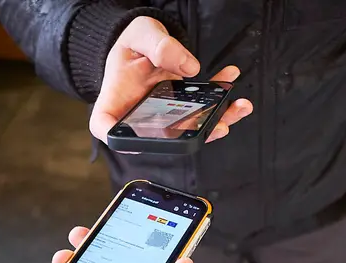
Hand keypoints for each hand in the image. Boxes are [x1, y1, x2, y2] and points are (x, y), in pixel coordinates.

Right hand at [89, 16, 252, 143]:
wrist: (145, 42)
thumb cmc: (133, 43)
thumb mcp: (139, 34)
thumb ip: (158, 46)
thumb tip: (188, 67)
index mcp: (115, 99)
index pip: (107, 127)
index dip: (121, 141)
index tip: (141, 144)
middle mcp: (138, 114)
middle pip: (159, 136)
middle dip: (193, 134)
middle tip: (218, 127)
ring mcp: (162, 114)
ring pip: (188, 128)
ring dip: (217, 120)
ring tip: (238, 106)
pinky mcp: (181, 107)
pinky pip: (202, 108)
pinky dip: (220, 97)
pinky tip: (229, 79)